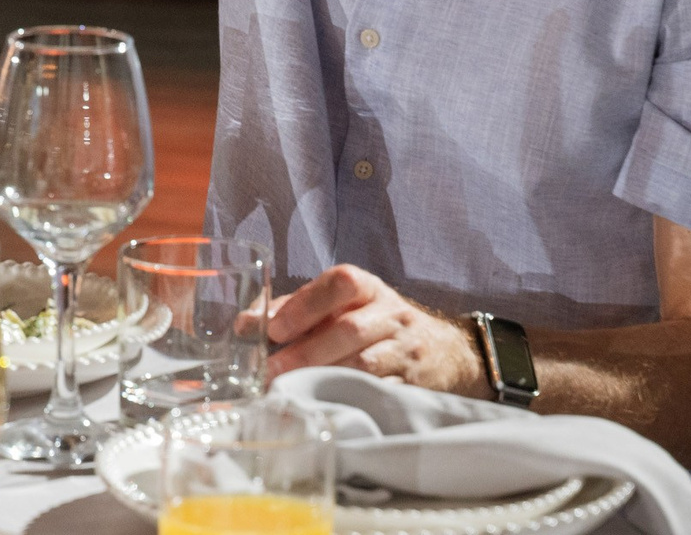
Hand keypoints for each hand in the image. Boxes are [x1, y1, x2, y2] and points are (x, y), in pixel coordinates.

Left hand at [264, 265, 488, 396]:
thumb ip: (293, 310)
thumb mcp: (341, 306)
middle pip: (349, 330)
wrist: (446, 352)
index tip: (274, 328)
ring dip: (324, 379)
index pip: (340, 284)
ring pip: (366, 365)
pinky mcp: (417, 387)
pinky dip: (351, 400)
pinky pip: (382, 395)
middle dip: (306, 352)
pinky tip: (325, 406)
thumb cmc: (375, 325)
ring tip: (291, 391)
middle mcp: (391, 315)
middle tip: (271, 371)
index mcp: (368, 288)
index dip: (305, 305)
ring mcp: (407, 352)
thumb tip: (245, 324)